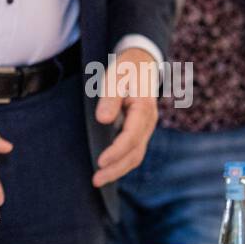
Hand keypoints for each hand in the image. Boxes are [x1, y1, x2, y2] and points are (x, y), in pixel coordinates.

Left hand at [92, 47, 158, 187]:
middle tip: (96, 180)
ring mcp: (145, 128)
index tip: (100, 162)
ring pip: (135, 156)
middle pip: (135, 153)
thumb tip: (103, 120)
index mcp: (144, 109)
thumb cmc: (126, 68)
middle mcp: (148, 123)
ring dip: (118, 170)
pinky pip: (133, 151)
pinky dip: (121, 162)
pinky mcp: (139, 130)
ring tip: (98, 180)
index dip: (116, 152)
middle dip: (116, 169)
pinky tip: (107, 169)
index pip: (131, 137)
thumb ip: (110, 98)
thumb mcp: (115, 76)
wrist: (141, 62)